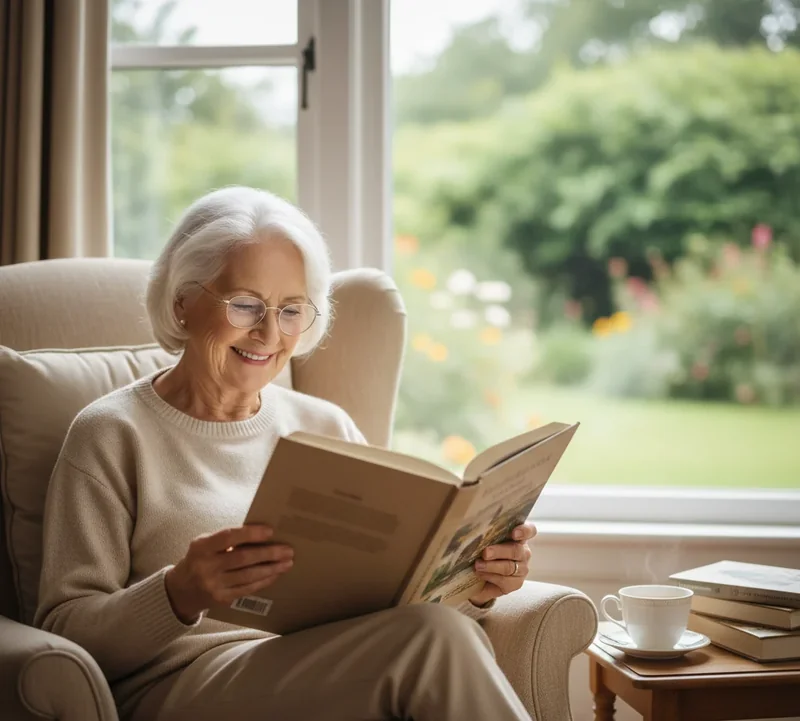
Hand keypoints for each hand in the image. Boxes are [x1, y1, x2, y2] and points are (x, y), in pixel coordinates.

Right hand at [165, 525, 292, 623]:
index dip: (250, 534)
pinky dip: (264, 581)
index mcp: (202, 547)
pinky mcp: (221, 599)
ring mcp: (214, 585)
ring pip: (248, 576)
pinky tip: (275, 574)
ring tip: (287, 562)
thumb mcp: (204, 544)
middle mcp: (206, 566)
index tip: (270, 530)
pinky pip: (247, 589)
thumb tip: (259, 533)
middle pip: (242, 558)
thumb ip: (226, 539)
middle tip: (288, 549)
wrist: (181, 590)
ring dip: (271, 569)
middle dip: (268, 554)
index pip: (228, 537)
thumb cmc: (200, 559)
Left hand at [468, 522, 535, 607]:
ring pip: (509, 567)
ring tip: (478, 565)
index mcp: (518, 537)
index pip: (529, 530)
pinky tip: (480, 574)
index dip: (524, 531)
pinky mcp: (516, 583)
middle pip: (516, 550)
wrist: (478, 579)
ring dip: (492, 566)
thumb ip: (485, 534)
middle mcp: (523, 552)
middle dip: (499, 551)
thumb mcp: (483, 541)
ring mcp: (522, 569)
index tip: (514, 533)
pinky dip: (491, 576)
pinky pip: (505, 581)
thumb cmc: (481, 553)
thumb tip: (471, 525)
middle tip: (485, 553)